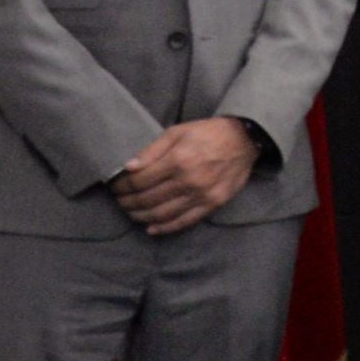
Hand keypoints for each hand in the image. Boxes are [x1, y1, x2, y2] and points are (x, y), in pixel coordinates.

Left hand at [109, 117, 260, 235]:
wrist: (245, 140)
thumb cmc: (208, 133)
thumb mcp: (177, 132)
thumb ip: (152, 150)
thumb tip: (128, 168)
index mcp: (178, 160)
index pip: (140, 181)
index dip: (122, 186)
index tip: (115, 187)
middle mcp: (189, 181)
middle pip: (148, 199)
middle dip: (128, 202)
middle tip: (119, 201)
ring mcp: (202, 195)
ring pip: (163, 213)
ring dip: (141, 216)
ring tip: (131, 213)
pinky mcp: (213, 204)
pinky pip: (185, 221)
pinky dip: (165, 228)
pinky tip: (151, 228)